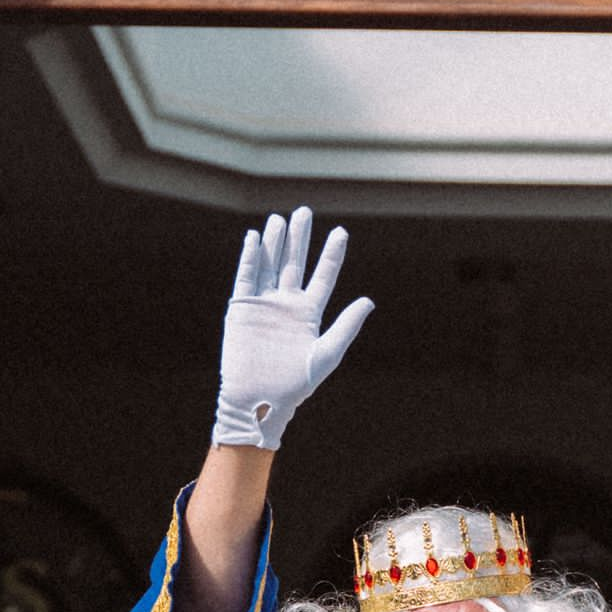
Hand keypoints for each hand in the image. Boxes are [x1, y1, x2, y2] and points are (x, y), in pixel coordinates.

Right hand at [211, 207, 372, 449]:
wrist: (261, 399)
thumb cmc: (296, 384)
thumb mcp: (327, 353)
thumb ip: (346, 326)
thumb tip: (368, 301)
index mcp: (310, 314)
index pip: (323, 276)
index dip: (331, 254)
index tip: (341, 231)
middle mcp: (287, 305)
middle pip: (295, 263)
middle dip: (300, 238)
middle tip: (304, 211)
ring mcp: (264, 304)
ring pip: (271, 265)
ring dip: (276, 243)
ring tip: (281, 218)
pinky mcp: (242, 308)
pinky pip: (247, 277)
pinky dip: (251, 257)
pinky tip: (257, 237)